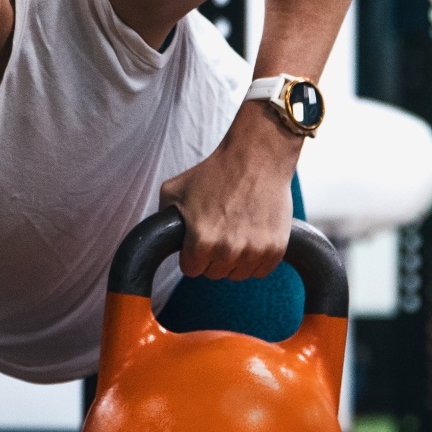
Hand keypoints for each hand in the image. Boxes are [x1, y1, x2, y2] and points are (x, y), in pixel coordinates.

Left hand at [160, 102, 301, 280]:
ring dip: (235, 260)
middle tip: (219, 231)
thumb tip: (155, 238)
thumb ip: (162, 218)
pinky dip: (256, 259)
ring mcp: (255, 251)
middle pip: (214, 273)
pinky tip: (252, 236)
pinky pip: (260, 270)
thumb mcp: (174, 190)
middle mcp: (228, 250)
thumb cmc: (215, 171)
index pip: (191, 270)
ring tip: (236, 232)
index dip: (192, 255)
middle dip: (213, 257)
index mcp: (201, 241)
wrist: (257, 157)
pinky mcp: (276, 249)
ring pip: (238, 274)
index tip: (198, 239)